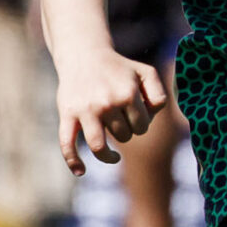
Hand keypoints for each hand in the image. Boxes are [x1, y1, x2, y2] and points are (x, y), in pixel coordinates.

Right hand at [53, 46, 165, 172]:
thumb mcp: (145, 73)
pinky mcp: (67, 114)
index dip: (140, 124)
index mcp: (127, 93)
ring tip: (113, 155)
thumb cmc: (118, 68)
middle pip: (124, 137)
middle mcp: (106, 103)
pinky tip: (81, 172)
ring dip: (108, 155)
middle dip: (124, 131)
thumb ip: (159, 95)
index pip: (142, 127)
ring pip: (100, 147)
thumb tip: (152, 120)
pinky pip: (67, 144)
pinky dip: (73, 161)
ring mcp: (85, 111)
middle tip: (119, 120)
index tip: (134, 116)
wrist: (84, 55)